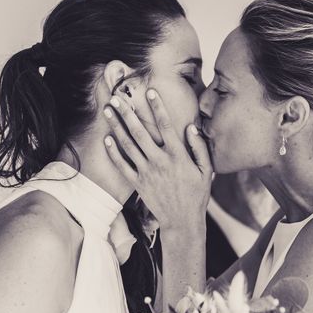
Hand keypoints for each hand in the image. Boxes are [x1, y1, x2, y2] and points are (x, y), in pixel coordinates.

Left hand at [102, 88, 212, 231]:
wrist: (182, 221)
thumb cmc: (197, 194)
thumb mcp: (206, 170)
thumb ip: (199, 148)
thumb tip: (191, 127)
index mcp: (178, 156)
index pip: (166, 125)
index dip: (158, 107)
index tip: (150, 91)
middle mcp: (160, 161)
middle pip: (141, 132)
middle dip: (128, 113)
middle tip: (116, 97)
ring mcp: (147, 172)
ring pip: (128, 145)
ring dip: (117, 127)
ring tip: (107, 112)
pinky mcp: (138, 183)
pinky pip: (122, 166)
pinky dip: (113, 153)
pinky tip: (107, 139)